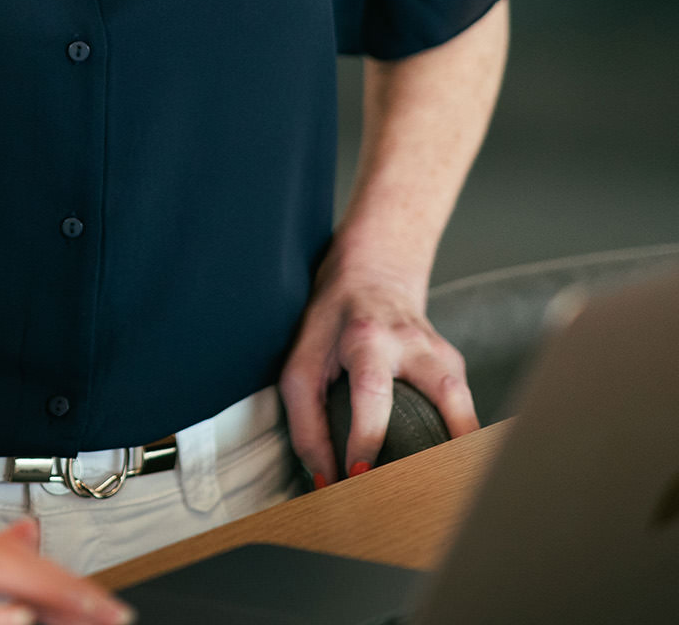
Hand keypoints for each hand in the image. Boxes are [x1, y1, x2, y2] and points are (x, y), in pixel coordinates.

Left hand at [278, 257, 476, 486]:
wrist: (372, 275)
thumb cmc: (331, 324)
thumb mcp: (302, 362)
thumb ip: (307, 423)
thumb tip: (325, 480)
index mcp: (367, 338)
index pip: (372, 391)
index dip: (366, 437)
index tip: (358, 478)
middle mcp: (411, 341)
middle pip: (444, 391)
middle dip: (443, 444)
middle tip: (430, 492)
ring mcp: (438, 350)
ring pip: (464, 400)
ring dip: (464, 447)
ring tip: (454, 491)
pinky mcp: (454, 363)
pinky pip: (465, 405)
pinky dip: (464, 439)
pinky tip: (454, 471)